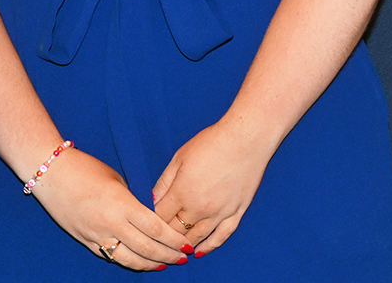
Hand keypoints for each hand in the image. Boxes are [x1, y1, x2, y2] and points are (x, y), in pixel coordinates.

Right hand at [32, 147, 189, 270]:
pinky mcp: (84, 240)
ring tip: (163, 265)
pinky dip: (127, 261)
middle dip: (168, 256)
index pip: (156, 229)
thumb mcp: (115, 179)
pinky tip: (138, 262)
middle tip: (182, 259)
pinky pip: (110, 256)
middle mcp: (111, 223)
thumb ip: (132, 201)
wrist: (50, 171)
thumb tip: (146, 216)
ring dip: (150, 265)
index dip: (174, 241)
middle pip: (147, 249)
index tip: (186, 246)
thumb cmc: (83, 168)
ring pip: (129, 259)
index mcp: (122, 204)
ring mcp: (96, 234)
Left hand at [151, 119, 273, 256]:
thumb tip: (153, 200)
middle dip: (165, 235)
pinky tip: (200, 251)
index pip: (160, 217)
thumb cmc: (210, 144)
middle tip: (157, 238)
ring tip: (174, 248)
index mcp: (182, 192)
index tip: (147, 223)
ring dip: (184, 244)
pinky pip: (221, 237)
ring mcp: (219, 213)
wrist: (244, 140)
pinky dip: (209, 246)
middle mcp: (200, 208)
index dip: (152, 221)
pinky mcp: (236, 214)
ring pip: (197, 238)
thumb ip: (164, 182)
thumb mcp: (179, 158)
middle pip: (176, 231)